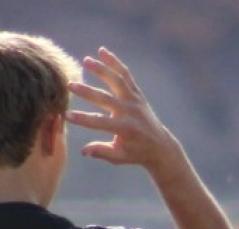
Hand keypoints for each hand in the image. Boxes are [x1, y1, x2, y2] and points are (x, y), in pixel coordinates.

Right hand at [64, 48, 182, 171]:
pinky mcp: (137, 94)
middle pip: (107, 99)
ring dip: (102, 69)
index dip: (84, 119)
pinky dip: (115, 63)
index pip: (101, 123)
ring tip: (86, 60)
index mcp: (126, 128)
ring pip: (118, 81)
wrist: (160, 146)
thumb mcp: (119, 157)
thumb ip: (102, 152)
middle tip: (70, 85)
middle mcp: (131, 112)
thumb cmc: (136, 153)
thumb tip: (83, 151)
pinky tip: (102, 51)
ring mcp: (135, 101)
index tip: (66, 116)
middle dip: (88, 93)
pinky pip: (126, 76)